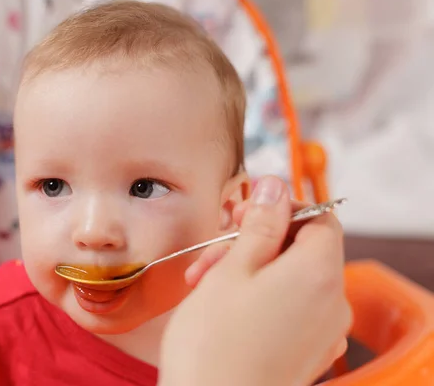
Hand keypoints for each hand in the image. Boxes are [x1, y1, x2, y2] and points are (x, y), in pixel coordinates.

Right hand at [158, 176, 350, 385]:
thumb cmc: (214, 344)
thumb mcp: (233, 268)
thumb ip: (261, 223)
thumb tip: (276, 187)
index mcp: (319, 273)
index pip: (320, 219)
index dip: (283, 208)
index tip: (248, 210)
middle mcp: (332, 303)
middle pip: (302, 248)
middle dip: (256, 240)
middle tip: (216, 246)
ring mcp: (322, 332)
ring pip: (291, 278)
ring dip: (250, 268)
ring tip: (206, 279)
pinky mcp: (307, 351)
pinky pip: (291, 307)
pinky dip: (261, 296)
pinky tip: (223, 303)